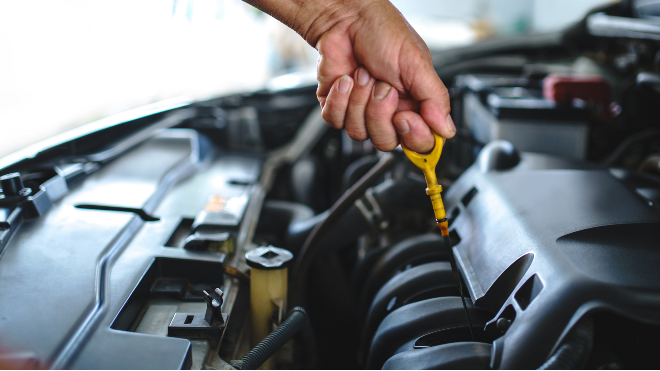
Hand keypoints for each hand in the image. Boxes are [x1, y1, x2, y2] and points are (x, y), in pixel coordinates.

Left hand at [314, 1, 455, 151]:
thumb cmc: (384, 33)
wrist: (347, 19)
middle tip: (382, 86)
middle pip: (386, 142)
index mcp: (414, 105)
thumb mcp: (418, 64)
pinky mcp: (337, 107)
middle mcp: (388, 112)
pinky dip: (339, 98)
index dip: (411, 136)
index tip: (404, 116)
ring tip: (364, 73)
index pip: (419, 142)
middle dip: (379, 112)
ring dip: (359, 100)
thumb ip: (435, 99)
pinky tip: (346, 79)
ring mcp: (361, 112)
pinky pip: (335, 120)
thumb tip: (447, 130)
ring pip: (358, 132)